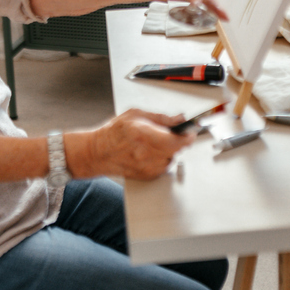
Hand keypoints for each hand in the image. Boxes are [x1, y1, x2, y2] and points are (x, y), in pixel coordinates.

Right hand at [69, 108, 194, 180]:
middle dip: (178, 140)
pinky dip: (161, 159)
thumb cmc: (113, 133)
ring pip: (172, 157)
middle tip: (173, 134)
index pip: (176, 140)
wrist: (98, 153)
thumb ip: (160, 117)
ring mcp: (147, 166)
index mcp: (144, 134)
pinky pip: (164, 166)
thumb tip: (179, 118)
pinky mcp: (147, 175)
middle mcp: (146, 153)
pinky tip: (149, 152)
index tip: (191, 132)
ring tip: (154, 143)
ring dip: (169, 150)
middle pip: (177, 149)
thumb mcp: (136, 115)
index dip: (187, 136)